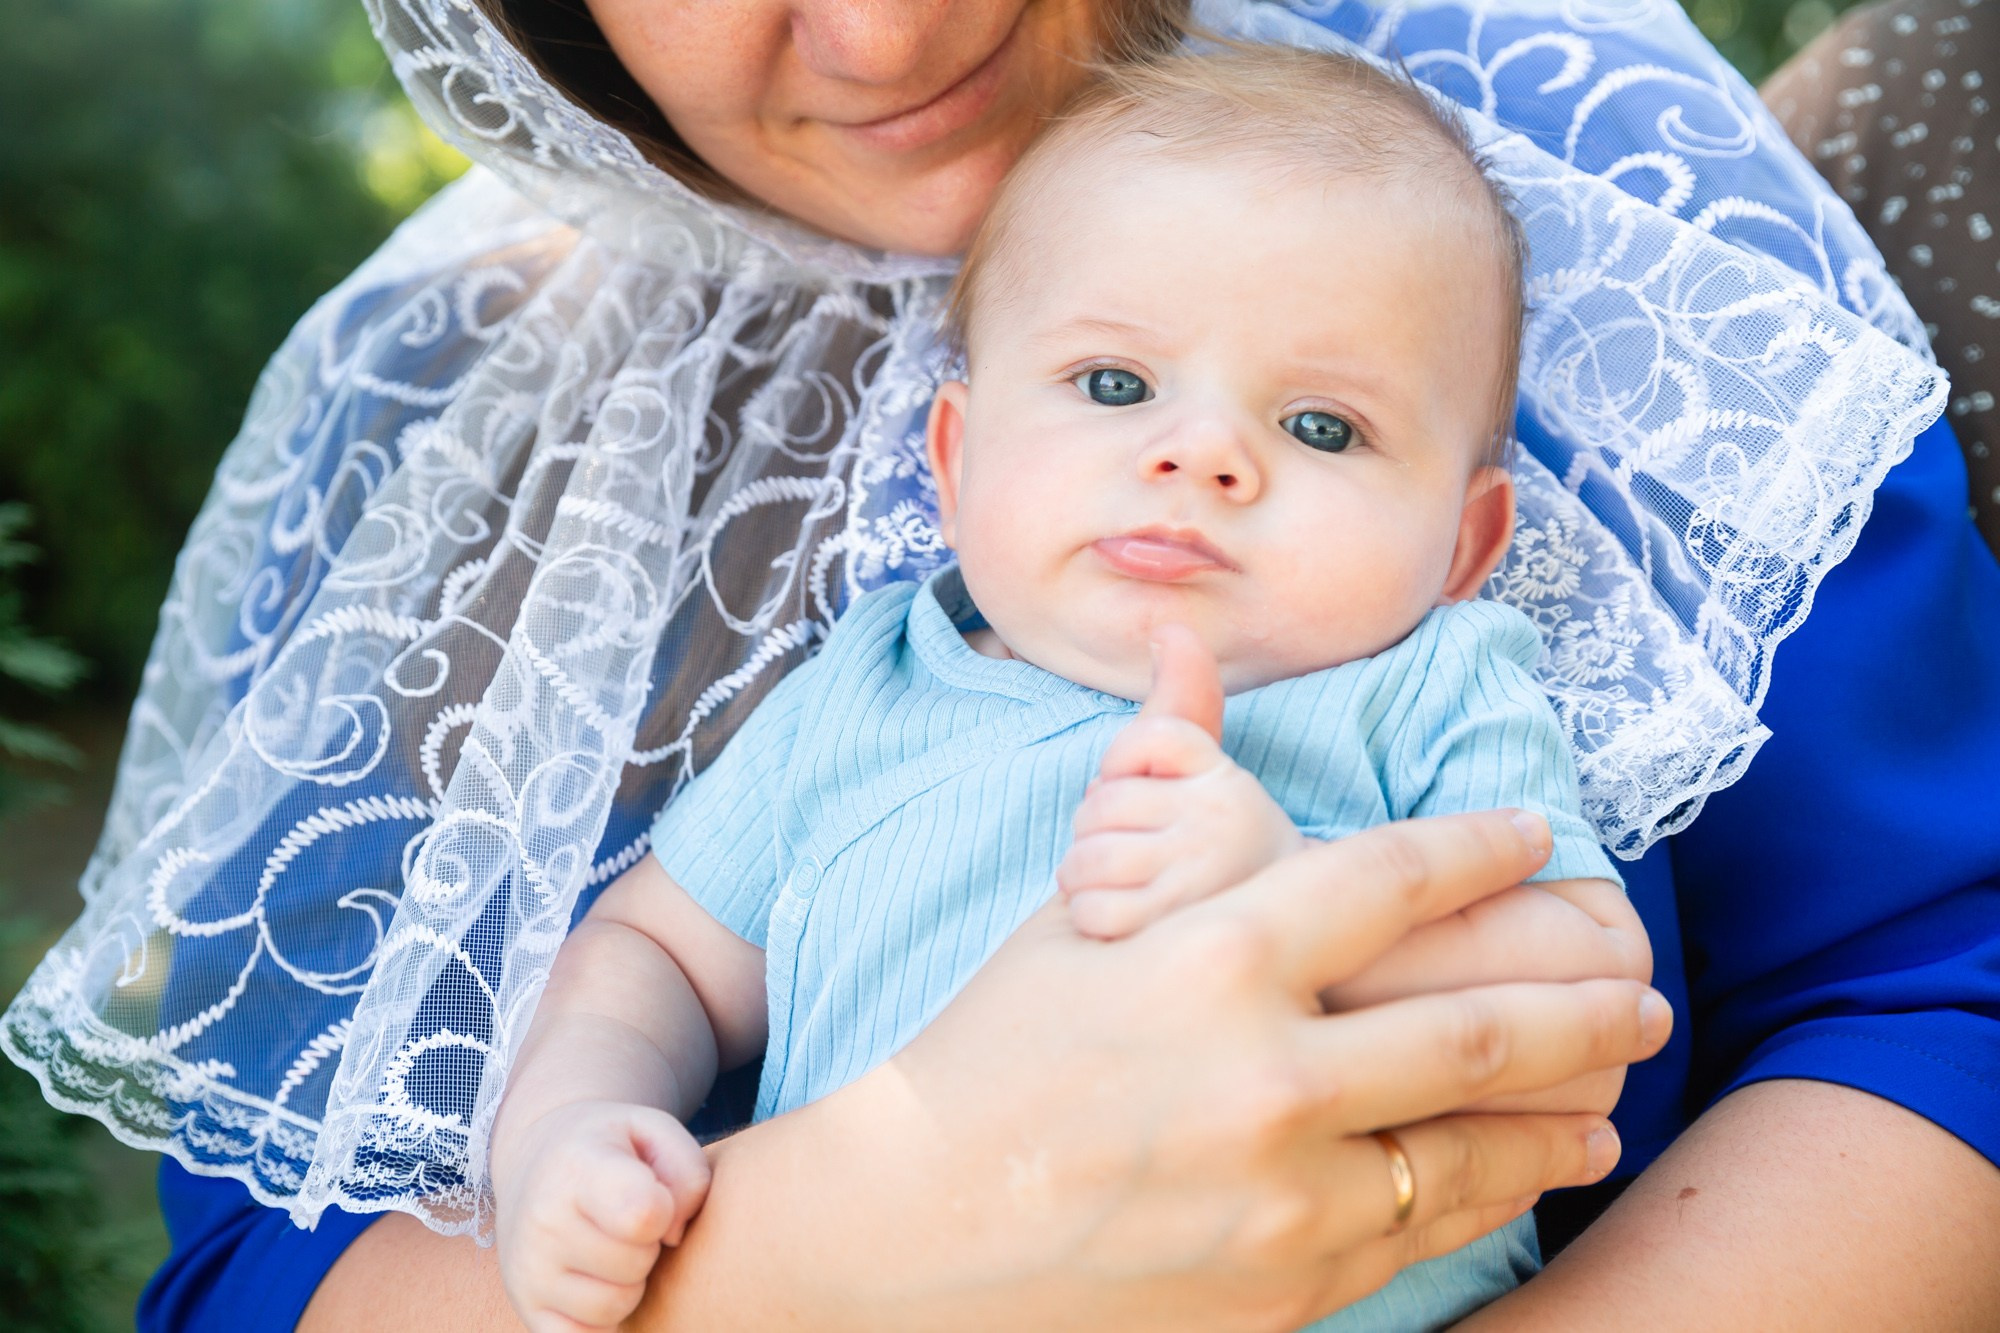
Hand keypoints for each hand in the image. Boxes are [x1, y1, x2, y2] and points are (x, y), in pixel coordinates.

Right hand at [494, 1100, 711, 1332]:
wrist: (536, 1163)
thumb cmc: (613, 1152)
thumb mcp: (656, 1133)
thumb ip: (687, 1173)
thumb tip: (673, 1236)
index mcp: (577, 1168)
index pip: (643, 1214)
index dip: (665, 1208)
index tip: (653, 1193)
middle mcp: (543, 1221)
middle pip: (636, 1263)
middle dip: (648, 1245)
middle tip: (628, 1222)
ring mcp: (528, 1271)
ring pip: (615, 1306)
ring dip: (628, 1283)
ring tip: (612, 1248)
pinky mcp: (527, 1309)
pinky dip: (602, 1318)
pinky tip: (594, 1279)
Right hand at [640, 809, 1672, 1332]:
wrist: (911, 1234)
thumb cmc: (986, 1053)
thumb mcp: (1071, 908)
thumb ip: (1156, 778)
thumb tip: (1182, 642)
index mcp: (1211, 956)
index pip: (1392, 877)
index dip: (1485, 848)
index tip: (1536, 837)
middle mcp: (1267, 1070)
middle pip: (1482, 1022)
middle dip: (1587, 1001)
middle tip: (1642, 988)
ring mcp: (1287, 1188)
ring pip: (1478, 1138)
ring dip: (1567, 1106)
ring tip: (1617, 1085)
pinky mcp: (1289, 1281)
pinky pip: (1429, 1225)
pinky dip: (1500, 1188)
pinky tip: (1539, 1167)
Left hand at [1058, 624, 1303, 938]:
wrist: (1273, 952)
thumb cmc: (1214, 855)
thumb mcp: (1204, 778)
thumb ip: (1183, 704)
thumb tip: (1168, 627)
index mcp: (1228, 775)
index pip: (1136, 744)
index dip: (1122, 777)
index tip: (1148, 805)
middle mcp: (1227, 816)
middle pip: (1100, 804)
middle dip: (1097, 835)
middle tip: (1136, 859)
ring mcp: (1206, 873)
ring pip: (1087, 858)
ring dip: (1089, 882)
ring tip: (1129, 892)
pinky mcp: (1178, 930)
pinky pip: (1092, 910)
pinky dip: (1093, 921)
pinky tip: (1124, 927)